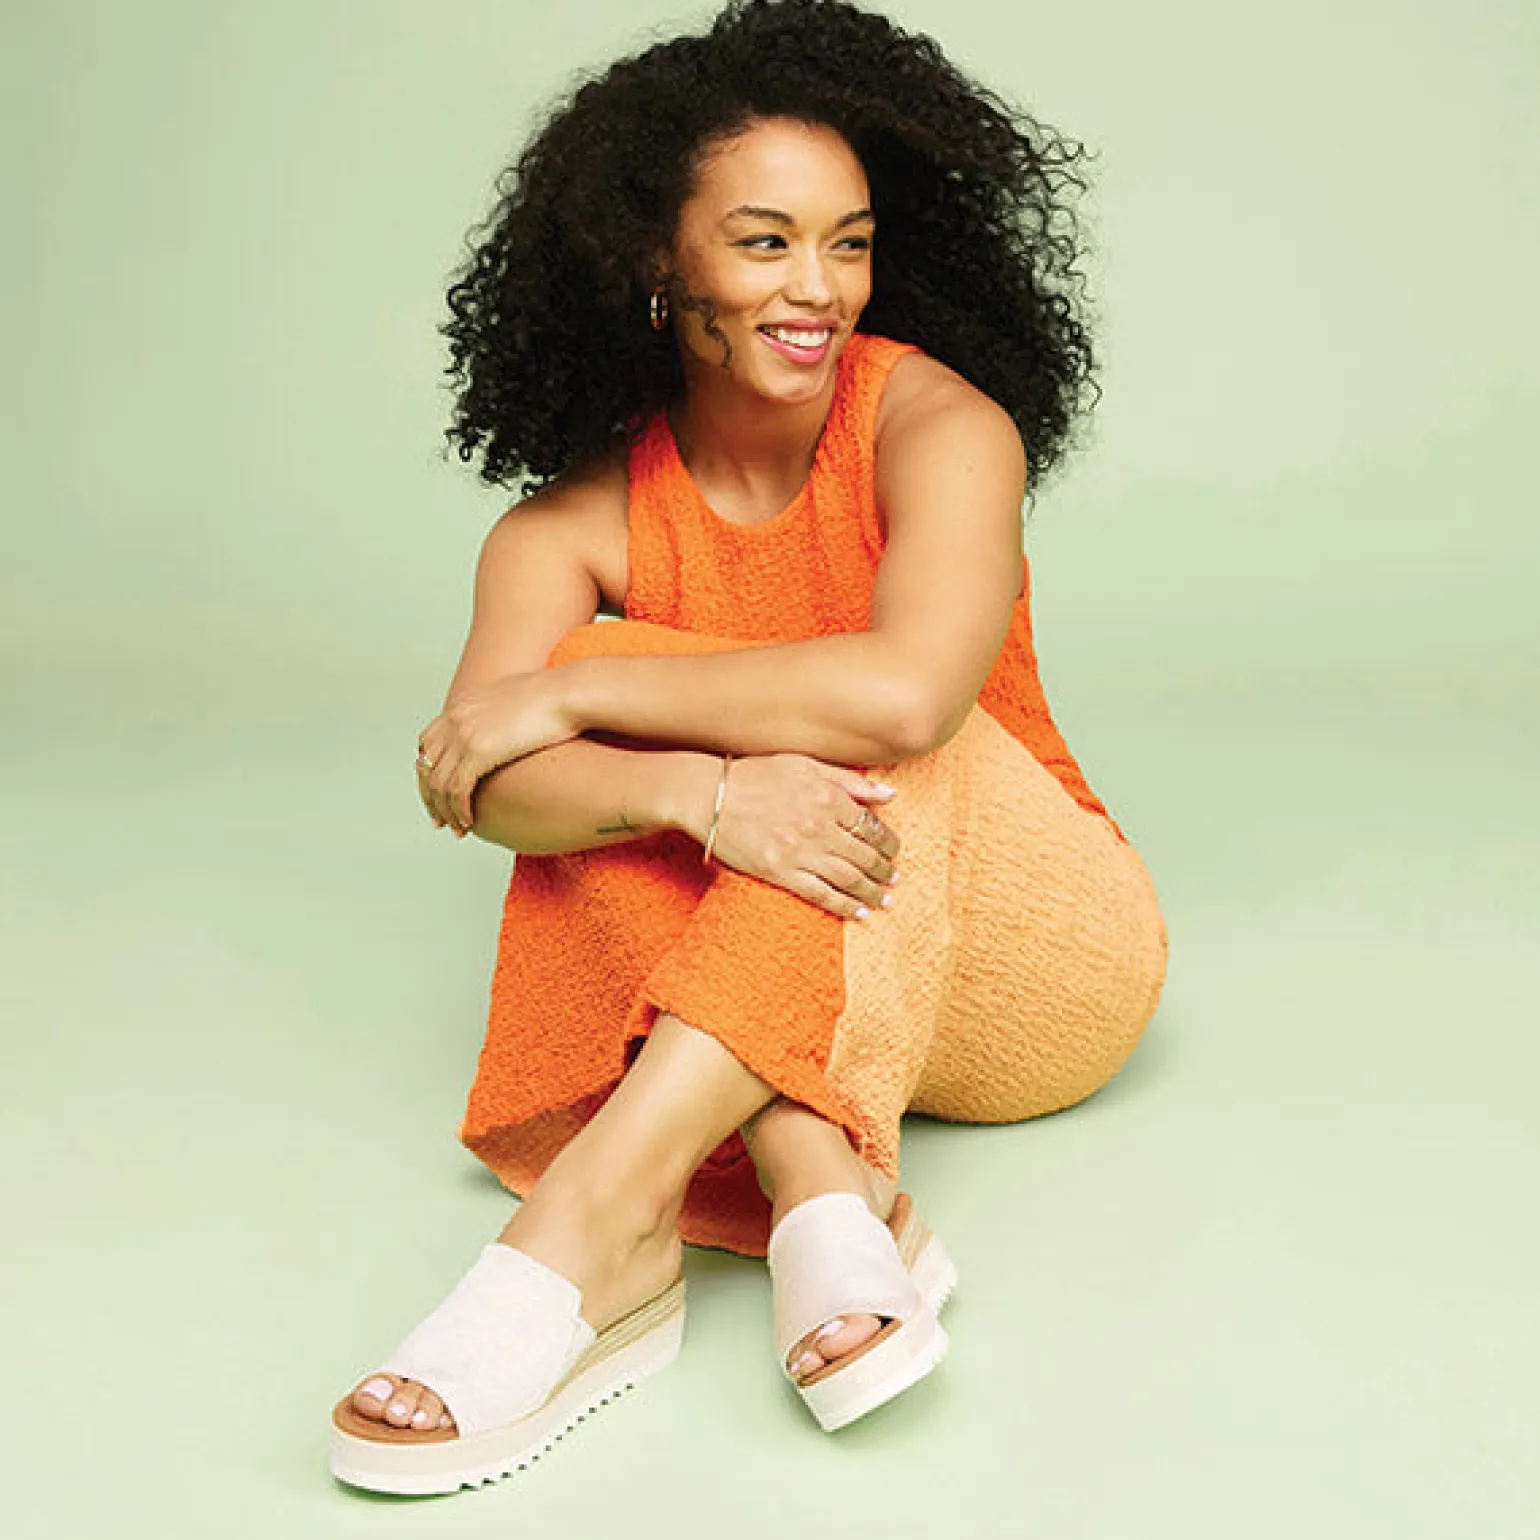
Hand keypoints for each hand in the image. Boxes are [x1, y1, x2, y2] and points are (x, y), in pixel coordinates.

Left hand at [416, 669, 577, 835]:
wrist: (568, 694)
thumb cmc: (554, 698)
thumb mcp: (513, 701)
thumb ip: (497, 716)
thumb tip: (504, 732)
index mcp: (460, 706)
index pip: (427, 744)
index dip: (428, 771)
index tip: (437, 792)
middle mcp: (455, 719)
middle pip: (426, 766)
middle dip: (430, 797)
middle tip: (440, 819)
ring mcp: (464, 734)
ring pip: (438, 783)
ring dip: (444, 810)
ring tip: (457, 828)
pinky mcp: (479, 752)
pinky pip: (457, 790)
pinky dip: (458, 810)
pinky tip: (468, 822)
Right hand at [688, 753, 901, 918]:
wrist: (709, 795)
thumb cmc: (755, 774)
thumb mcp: (805, 764)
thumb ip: (849, 780)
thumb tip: (889, 795)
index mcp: (828, 796)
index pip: (871, 825)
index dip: (888, 842)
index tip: (893, 850)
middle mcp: (819, 826)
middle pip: (865, 855)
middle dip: (885, 870)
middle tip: (894, 879)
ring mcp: (800, 851)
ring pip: (849, 878)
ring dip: (872, 892)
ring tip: (885, 901)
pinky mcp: (780, 872)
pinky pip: (821, 895)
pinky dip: (844, 906)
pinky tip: (860, 914)